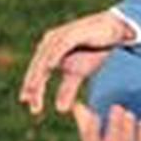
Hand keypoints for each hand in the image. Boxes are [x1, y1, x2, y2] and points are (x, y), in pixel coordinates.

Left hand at [19, 10, 134, 114]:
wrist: (112, 30)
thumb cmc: (94, 50)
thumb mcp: (79, 73)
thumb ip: (67, 89)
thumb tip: (60, 110)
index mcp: (48, 53)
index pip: (38, 74)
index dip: (33, 91)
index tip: (32, 108)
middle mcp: (49, 43)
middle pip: (37, 67)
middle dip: (32, 85)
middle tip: (27, 101)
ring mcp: (59, 37)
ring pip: (45, 57)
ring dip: (38, 73)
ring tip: (34, 89)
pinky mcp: (71, 33)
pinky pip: (59, 46)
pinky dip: (53, 55)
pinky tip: (49, 66)